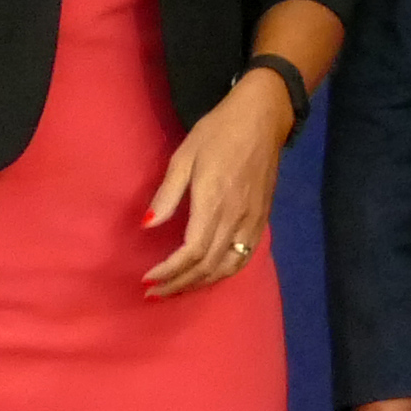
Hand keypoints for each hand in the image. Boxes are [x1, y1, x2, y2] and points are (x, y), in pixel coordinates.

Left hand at [140, 83, 288, 297]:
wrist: (263, 118)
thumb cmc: (218, 131)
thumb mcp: (184, 156)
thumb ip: (167, 194)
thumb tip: (147, 225)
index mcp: (213, 202)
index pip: (191, 251)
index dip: (169, 271)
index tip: (148, 278)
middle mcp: (235, 218)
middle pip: (208, 266)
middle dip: (179, 283)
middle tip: (155, 292)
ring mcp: (252, 221)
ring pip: (227, 266)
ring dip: (201, 283)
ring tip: (177, 288)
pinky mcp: (262, 219)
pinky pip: (244, 257)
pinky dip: (224, 273)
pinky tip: (208, 276)